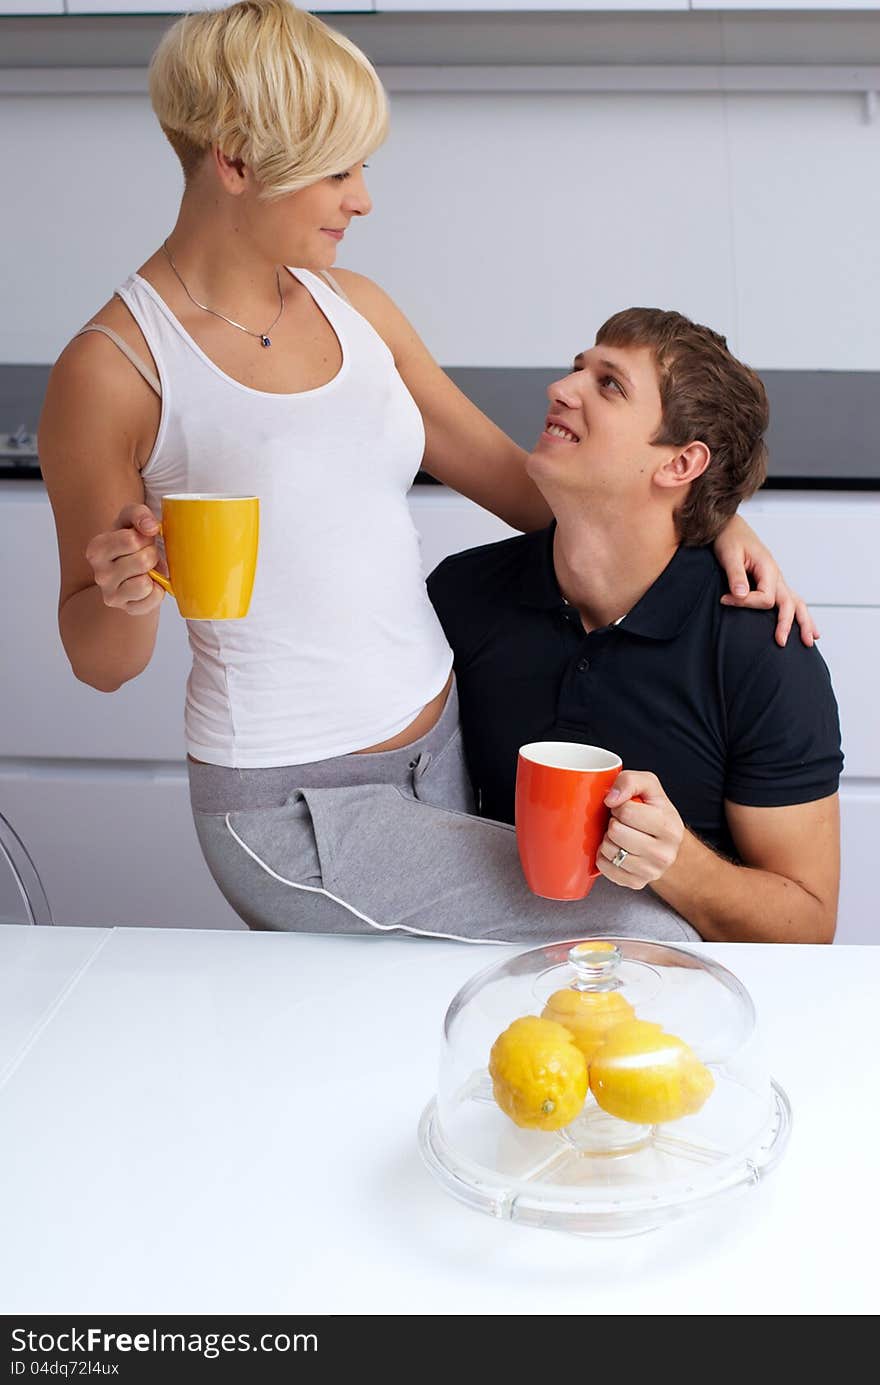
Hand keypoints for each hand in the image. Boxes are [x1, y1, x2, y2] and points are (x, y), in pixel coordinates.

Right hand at [84, 504, 165, 615]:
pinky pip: (152, 598)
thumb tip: (150, 527)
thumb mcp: (131, 520)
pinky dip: (158, 590)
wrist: (132, 571)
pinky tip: (150, 585)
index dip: (145, 538)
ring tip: (147, 571)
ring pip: (145, 583)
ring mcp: (111, 595)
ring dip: (154, 574)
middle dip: (152, 555)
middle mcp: (99, 574)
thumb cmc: (131, 543)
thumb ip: (139, 514)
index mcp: (96, 549)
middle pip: (142, 561)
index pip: (131, 540)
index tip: (142, 540)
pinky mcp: (128, 608)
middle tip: (147, 556)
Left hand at [596, 771, 683, 890]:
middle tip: (623, 823)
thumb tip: (611, 799)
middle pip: (616, 832)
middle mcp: (663, 853)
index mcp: (668, 826)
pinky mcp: (637, 883)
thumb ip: (630, 781)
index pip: (626, 812)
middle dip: (613, 824)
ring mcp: (651, 871)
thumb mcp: (648, 786)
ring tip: (621, 836)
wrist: (669, 843)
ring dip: (608, 840)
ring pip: (609, 851)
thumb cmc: (656, 812)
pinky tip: (617, 850)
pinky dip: (604, 857)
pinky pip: (605, 868)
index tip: (625, 809)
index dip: (619, 807)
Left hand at [714, 513, 818, 647]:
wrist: (730, 527)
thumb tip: (741, 595)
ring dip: (804, 622)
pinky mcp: (771, 583)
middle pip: (789, 604)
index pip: (765, 597)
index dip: (746, 603)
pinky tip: (806, 627)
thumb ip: (736, 575)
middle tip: (781, 642)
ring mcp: (776, 580)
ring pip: (796, 603)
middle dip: (788, 624)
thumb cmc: (729, 538)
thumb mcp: (729, 555)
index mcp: (768, 569)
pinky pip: (790, 600)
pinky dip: (799, 614)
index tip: (725, 600)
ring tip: (810, 641)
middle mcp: (776, 575)